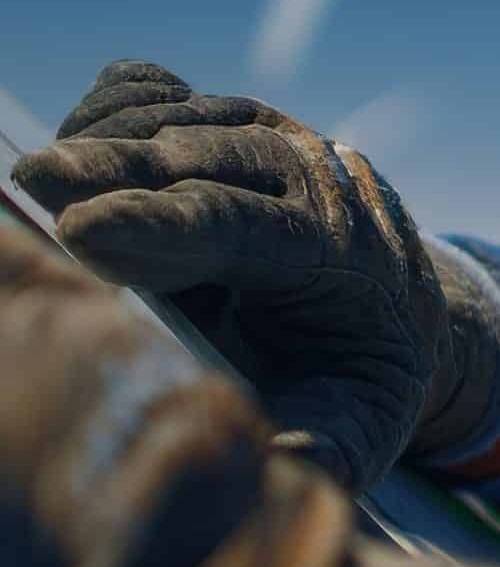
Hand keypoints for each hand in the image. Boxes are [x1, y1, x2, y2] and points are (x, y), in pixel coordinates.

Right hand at [10, 62, 499, 489]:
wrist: (396, 313)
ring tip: (43, 178)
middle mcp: (321, 182)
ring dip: (108, 138)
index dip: (162, 228)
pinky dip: (118, 106)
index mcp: (349, 259)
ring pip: (182, 116)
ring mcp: (280, 139)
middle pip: (207, 158)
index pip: (246, 229)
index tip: (82, 233)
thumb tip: (272, 472)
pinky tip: (81, 134)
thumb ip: (319, 449)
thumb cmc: (355, 384)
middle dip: (117, 168)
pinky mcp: (239, 121)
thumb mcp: (356, 428)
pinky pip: (167, 95)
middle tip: (34, 182)